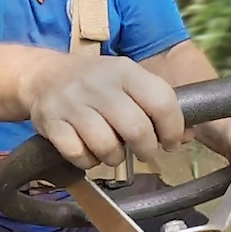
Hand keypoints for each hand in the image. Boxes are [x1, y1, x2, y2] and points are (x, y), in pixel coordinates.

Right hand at [26, 54, 185, 169]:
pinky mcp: (51, 122)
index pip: (162, 100)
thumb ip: (156, 103)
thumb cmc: (93, 82)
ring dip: (114, 158)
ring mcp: (72, 103)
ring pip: (106, 146)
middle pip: (136, 129)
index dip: (173, 128)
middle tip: (142, 151)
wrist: (42, 75)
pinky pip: (78, 155)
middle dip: (145, 149)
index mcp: (123, 70)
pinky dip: (87, 161)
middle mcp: (98, 84)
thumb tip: (189, 136)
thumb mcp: (125, 79)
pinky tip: (88, 151)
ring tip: (111, 150)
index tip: (169, 141)